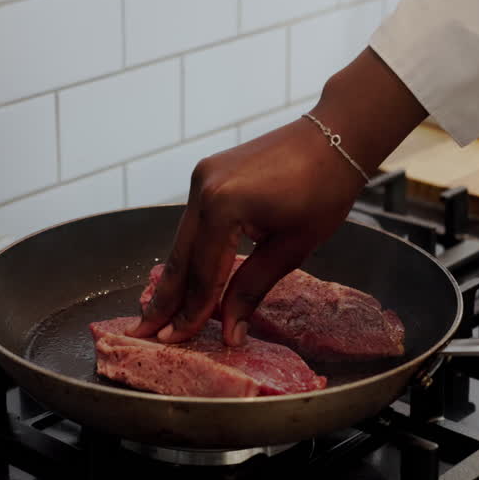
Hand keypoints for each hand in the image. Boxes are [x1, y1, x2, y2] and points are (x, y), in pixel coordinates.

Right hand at [130, 120, 364, 345]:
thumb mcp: (291, 248)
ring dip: (174, 279)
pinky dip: (189, 253)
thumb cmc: (323, 191)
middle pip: (180, 257)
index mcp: (223, 206)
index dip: (191, 312)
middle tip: (144, 334)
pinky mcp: (207, 174)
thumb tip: (230, 332)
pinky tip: (182, 278)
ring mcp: (201, 177)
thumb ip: (252, 289)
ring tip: (158, 315)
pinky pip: (193, 223)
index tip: (175, 341)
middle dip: (164, 300)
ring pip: (183, 241)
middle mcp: (203, 189)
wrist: (334, 138)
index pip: (202, 273)